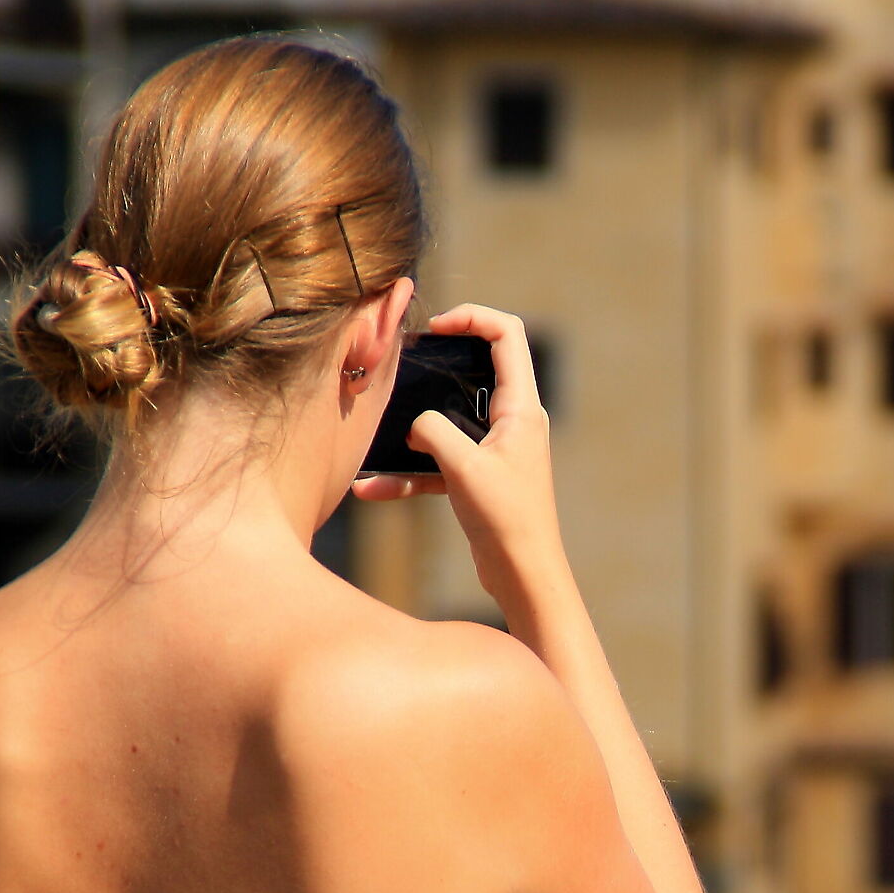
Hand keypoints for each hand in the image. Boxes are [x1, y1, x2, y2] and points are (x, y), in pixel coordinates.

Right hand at [348, 304, 576, 618]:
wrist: (523, 574)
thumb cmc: (506, 518)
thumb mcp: (463, 466)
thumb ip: (433, 430)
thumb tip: (414, 424)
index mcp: (522, 407)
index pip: (506, 335)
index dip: (472, 318)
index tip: (435, 330)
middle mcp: (514, 421)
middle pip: (476, 370)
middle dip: (436, 366)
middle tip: (403, 366)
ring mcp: (496, 449)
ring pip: (449, 421)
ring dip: (414, 426)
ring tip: (378, 428)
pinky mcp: (480, 477)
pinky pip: (439, 463)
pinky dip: (409, 473)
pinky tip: (370, 488)